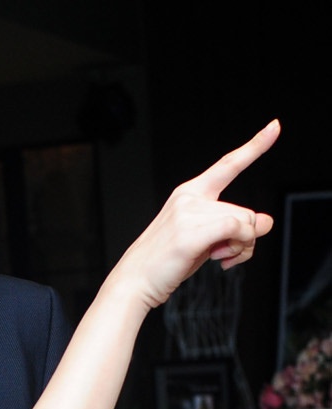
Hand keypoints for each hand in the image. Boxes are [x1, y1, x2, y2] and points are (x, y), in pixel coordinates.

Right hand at [114, 119, 279, 310]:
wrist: (134, 282)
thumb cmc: (166, 262)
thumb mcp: (205, 241)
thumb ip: (234, 228)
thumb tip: (266, 222)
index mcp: (189, 193)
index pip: (228, 164)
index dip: (254, 146)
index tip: (274, 126)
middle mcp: (189, 197)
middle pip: (245, 210)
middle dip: (246, 238)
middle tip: (226, 255)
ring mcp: (188, 212)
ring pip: (244, 221)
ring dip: (242, 246)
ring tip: (219, 258)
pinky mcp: (190, 232)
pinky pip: (236, 228)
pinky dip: (239, 246)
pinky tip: (220, 258)